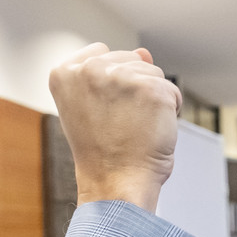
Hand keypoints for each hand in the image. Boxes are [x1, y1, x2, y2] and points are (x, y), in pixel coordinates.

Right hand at [49, 43, 180, 213]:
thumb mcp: (93, 106)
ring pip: (153, 73)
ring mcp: (120, 77)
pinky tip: (151, 131)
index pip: (102, 53)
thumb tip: (144, 52)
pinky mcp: (151, 89)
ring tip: (133, 128)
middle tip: (118, 124)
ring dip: (152, 100)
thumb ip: (111, 73)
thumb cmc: (102, 153)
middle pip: (130, 60)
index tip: (103, 111)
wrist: (115, 184)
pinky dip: (169, 112)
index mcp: (64, 73)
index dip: (111, 83)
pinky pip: (172, 92)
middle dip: (133, 90)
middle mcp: (88, 70)